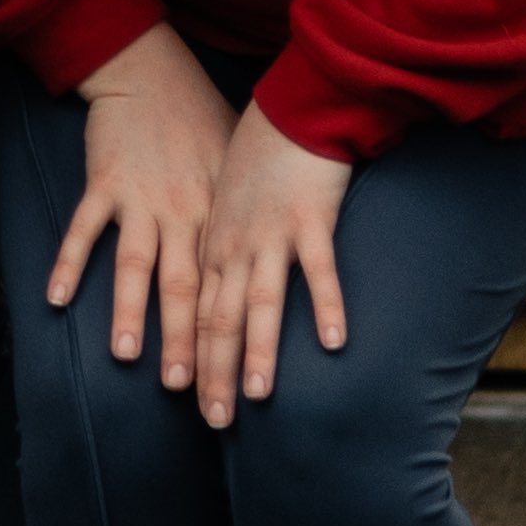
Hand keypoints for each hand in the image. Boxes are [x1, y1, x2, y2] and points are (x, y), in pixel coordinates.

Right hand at [47, 26, 229, 388]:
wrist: (153, 74)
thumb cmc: (200, 120)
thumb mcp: (236, 168)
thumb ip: (244, 215)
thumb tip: (266, 262)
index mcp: (219, 216)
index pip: (226, 290)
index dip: (232, 341)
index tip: (237, 388)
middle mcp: (184, 213)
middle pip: (184, 289)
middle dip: (185, 343)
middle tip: (185, 390)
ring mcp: (142, 199)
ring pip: (136, 265)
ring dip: (130, 310)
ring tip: (126, 354)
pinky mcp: (105, 182)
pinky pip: (85, 229)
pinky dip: (69, 262)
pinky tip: (57, 298)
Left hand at [187, 99, 352, 427]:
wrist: (290, 105)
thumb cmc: (261, 156)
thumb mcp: (227, 204)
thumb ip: (226, 246)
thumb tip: (225, 287)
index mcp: (213, 245)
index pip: (198, 314)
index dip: (195, 360)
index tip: (191, 403)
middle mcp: (234, 246)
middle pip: (218, 318)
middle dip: (215, 372)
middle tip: (214, 420)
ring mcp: (271, 234)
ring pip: (260, 301)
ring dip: (257, 350)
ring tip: (256, 395)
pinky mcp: (310, 217)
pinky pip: (319, 269)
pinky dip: (326, 305)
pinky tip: (333, 342)